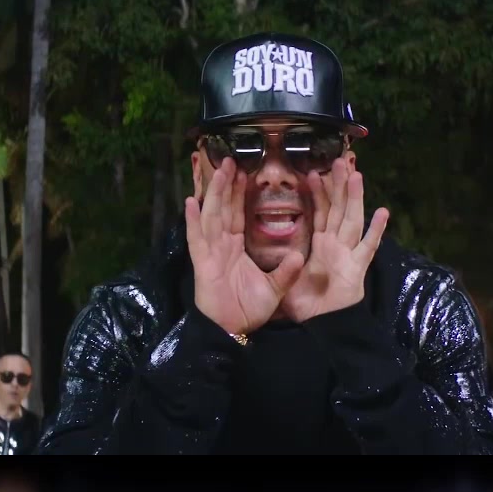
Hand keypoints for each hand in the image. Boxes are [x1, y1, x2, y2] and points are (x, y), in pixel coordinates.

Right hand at [185, 158, 304, 335]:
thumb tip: (301, 255)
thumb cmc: (248, 309)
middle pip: (223, 209)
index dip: (241, 194)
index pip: (238, 214)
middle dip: (226, 185)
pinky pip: (197, 238)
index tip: (245, 172)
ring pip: (212, 216)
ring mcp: (210, 252)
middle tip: (230, 160)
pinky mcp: (202, 262)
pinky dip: (193, 221)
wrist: (232, 330)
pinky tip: (191, 202)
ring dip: (215, 194)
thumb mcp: (274, 288)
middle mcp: (221, 245)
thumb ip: (286, 271)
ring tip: (218, 172)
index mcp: (236, 247)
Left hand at [281, 159, 388, 322]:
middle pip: (339, 209)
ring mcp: (349, 255)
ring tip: (356, 175)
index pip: (319, 213)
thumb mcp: (287, 277)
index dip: (318, 193)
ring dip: (355, 198)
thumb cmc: (306, 306)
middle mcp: (337, 245)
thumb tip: (267, 248)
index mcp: (320, 245)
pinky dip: (376, 231)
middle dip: (340, 185)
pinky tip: (382, 213)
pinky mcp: (358, 269)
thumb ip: (282, 261)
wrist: (323, 327)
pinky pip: (367, 247)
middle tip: (341, 161)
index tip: (314, 172)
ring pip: (352, 220)